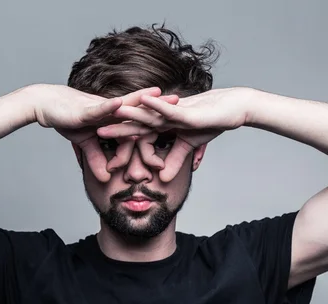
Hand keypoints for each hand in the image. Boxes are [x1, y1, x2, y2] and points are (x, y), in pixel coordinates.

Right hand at [29, 84, 178, 181]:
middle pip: (141, 109)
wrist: (44, 103)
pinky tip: (123, 104)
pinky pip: (102, 107)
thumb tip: (105, 177)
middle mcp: (111, 110)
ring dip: (144, 100)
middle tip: (184, 105)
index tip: (177, 123)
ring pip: (127, 104)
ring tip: (163, 96)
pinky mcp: (87, 108)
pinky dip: (112, 106)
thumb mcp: (85, 144)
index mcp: (114, 117)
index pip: (139, 122)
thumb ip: (97, 159)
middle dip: (161, 108)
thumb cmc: (65, 118)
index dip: (156, 124)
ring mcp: (101, 107)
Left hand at [97, 88, 253, 181]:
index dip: (122, 143)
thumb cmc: (212, 123)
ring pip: (147, 113)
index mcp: (163, 123)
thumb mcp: (189, 146)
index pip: (138, 135)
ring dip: (129, 112)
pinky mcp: (186, 109)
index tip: (106, 154)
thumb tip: (162, 178)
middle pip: (135, 122)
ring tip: (110, 112)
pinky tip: (142, 103)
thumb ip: (174, 160)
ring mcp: (174, 110)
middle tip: (93, 131)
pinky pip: (167, 107)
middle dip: (115, 127)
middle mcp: (164, 115)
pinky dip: (155, 106)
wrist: (234, 107)